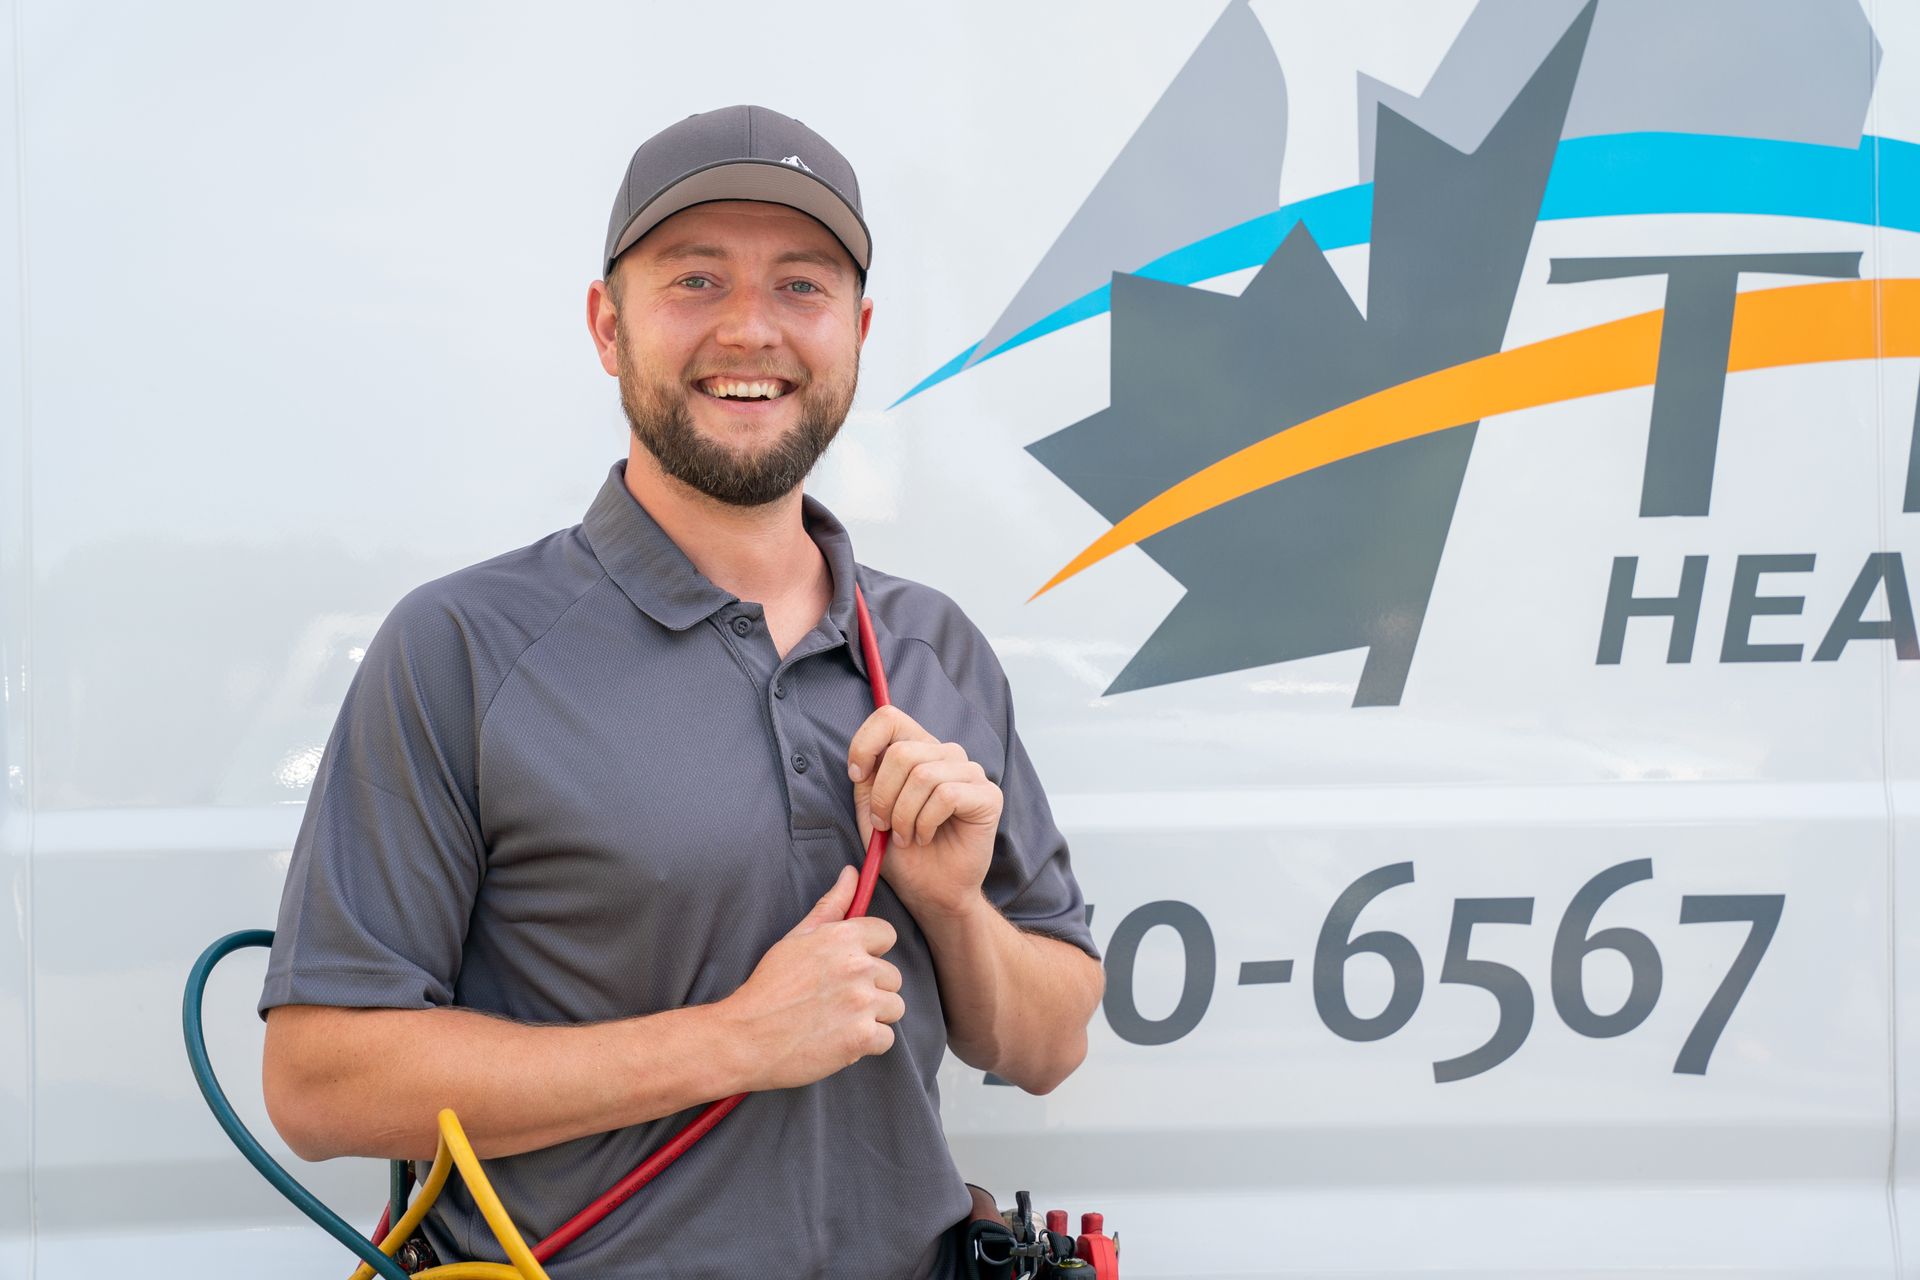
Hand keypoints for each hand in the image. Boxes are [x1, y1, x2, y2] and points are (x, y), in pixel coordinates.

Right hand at [721, 867, 904, 1090]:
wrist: (746, 1037)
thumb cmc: (769, 987)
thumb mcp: (797, 938)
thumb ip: (832, 904)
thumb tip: (852, 873)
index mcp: (843, 937)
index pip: (887, 935)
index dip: (871, 951)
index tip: (851, 965)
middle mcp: (857, 967)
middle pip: (893, 976)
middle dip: (871, 989)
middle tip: (837, 999)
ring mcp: (861, 1003)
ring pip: (894, 1007)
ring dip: (872, 1017)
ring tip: (839, 1020)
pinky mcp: (861, 1038)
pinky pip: (886, 1038)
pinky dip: (867, 1044)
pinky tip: (840, 1040)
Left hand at [847, 705, 1001, 923]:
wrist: (931, 892)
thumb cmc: (903, 853)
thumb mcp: (872, 811)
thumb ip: (868, 779)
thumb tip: (865, 759)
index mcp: (919, 750)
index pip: (890, 718)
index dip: (865, 744)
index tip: (857, 776)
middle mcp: (947, 755)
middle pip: (901, 752)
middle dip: (883, 796)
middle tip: (885, 826)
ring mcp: (971, 773)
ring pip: (923, 774)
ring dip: (904, 814)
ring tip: (906, 836)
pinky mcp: (988, 795)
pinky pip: (946, 795)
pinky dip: (926, 822)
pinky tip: (926, 837)